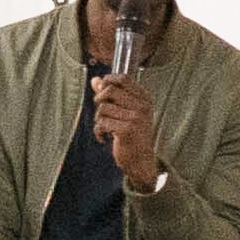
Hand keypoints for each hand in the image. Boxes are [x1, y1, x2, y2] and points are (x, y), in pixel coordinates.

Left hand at [88, 68, 163, 192]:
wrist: (141, 160)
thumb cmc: (132, 135)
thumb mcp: (124, 111)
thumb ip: (110, 95)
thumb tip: (95, 80)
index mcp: (144, 98)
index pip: (123, 78)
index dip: (108, 81)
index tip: (102, 92)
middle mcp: (142, 106)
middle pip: (109, 91)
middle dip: (99, 101)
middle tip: (102, 113)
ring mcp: (136, 118)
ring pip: (102, 108)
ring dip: (98, 119)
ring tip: (105, 128)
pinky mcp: (127, 130)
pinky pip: (101, 123)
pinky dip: (98, 131)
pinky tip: (104, 137)